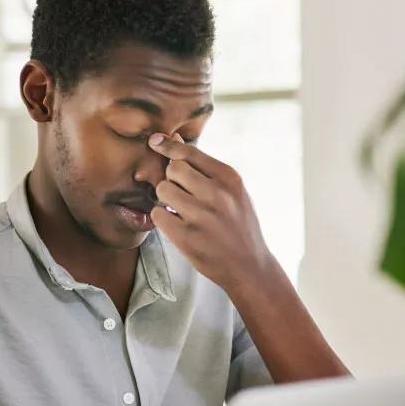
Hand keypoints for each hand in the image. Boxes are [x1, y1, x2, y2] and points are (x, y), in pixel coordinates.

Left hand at [147, 133, 272, 290]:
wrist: (249, 266)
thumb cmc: (238, 224)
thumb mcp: (232, 191)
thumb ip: (204, 167)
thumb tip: (174, 139)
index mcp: (229, 178)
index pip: (190, 152)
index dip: (168, 146)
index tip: (155, 141)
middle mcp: (217, 194)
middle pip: (173, 169)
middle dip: (172, 178)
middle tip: (181, 193)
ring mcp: (201, 216)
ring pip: (163, 190)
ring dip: (166, 199)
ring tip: (180, 209)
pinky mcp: (187, 237)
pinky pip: (158, 215)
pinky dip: (163, 219)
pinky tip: (177, 224)